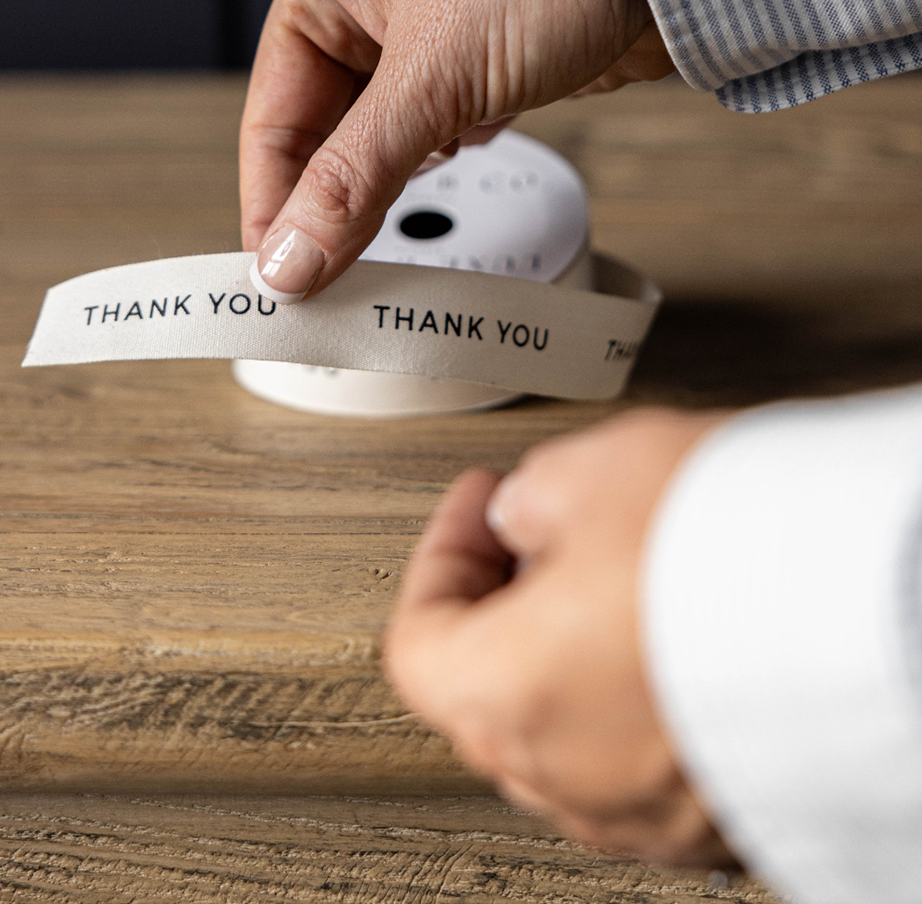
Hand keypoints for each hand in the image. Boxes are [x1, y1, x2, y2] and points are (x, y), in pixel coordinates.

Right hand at [240, 0, 673, 300]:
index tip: (276, 278)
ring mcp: (439, 28)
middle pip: (326, 129)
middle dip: (329, 203)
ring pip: (387, 134)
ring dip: (387, 188)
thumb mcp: (433, 76)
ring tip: (380, 253)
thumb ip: (355, 178)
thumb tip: (291, 259)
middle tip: (326, 284)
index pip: (273, 113)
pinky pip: (445, 127)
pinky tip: (449, 179)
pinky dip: (442, 163)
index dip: (271, 203)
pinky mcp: (495, 57)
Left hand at [384, 409, 734, 864]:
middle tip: (544, 532)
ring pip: (571, 728)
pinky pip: (650, 755)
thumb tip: (524, 514)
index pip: (418, 635)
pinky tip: (689, 625)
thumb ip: (527, 497)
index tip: (478, 505)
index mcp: (501, 695)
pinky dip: (646, 697)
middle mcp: (566, 774)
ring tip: (629, 570)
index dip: (444, 549)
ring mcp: (647, 810)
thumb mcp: (590, 471)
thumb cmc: (732, 550)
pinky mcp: (719, 817)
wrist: (868, 609)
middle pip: (488, 689)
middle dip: (506, 600)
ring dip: (577, 652)